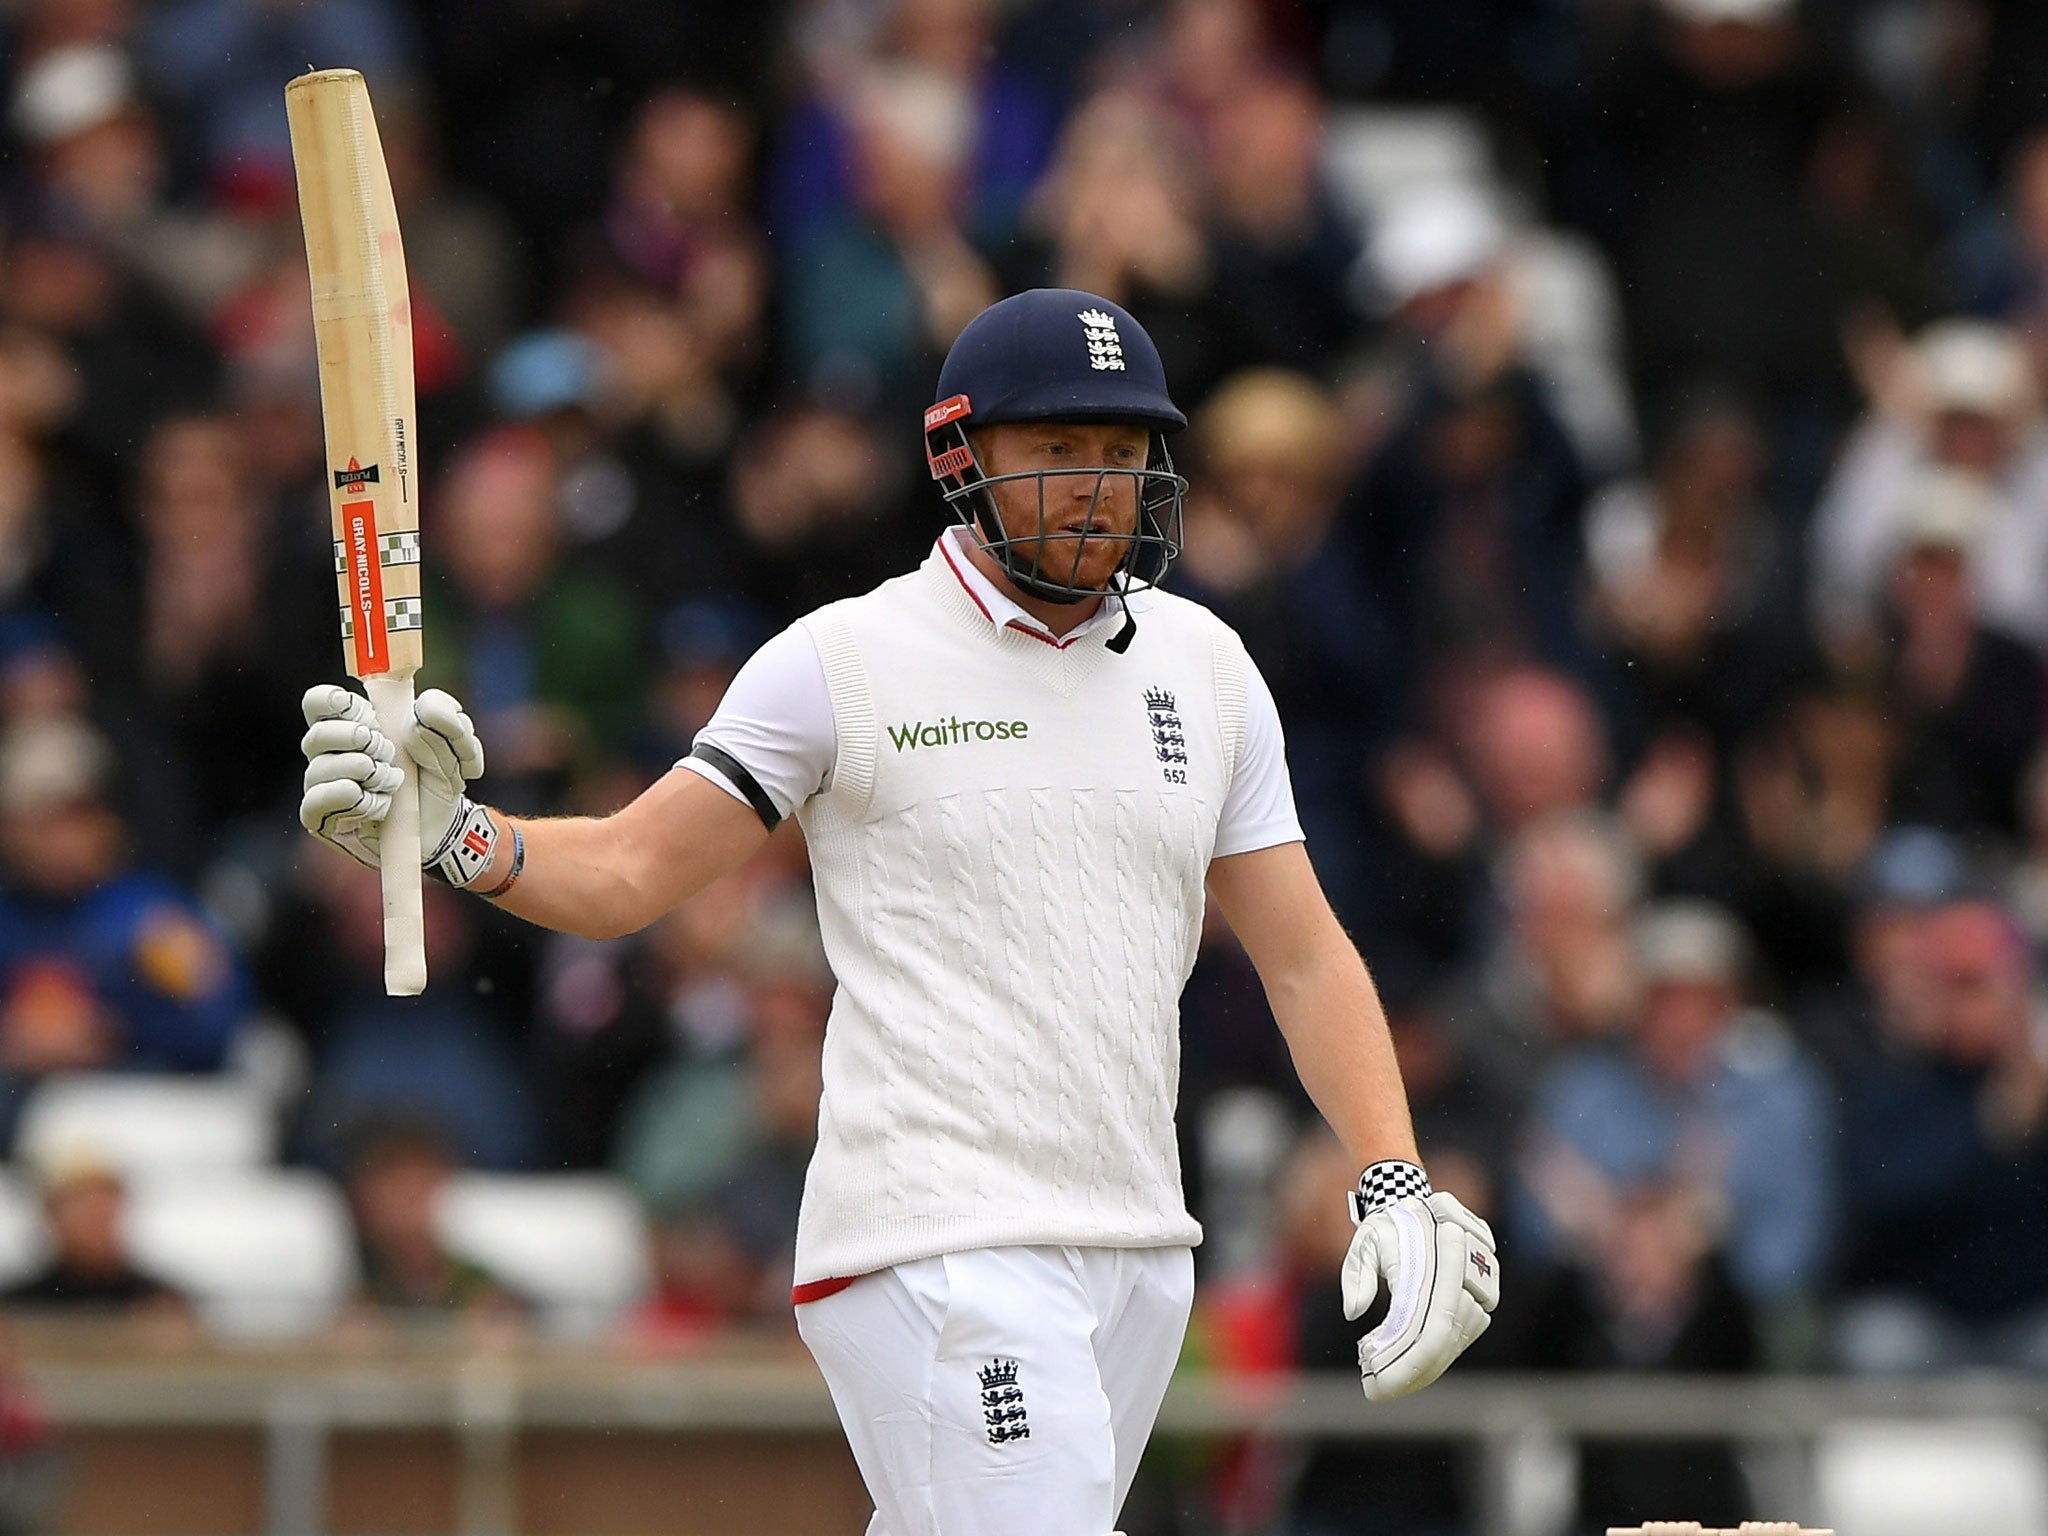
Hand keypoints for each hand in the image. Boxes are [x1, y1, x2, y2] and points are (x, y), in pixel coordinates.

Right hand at [300, 684, 492, 882]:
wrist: (445, 824)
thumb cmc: (438, 774)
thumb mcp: (454, 736)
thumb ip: (440, 710)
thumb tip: (413, 716)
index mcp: (351, 722)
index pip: (318, 701)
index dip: (337, 702)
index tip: (372, 715)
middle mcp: (329, 752)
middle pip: (317, 735)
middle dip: (362, 742)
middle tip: (391, 753)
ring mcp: (323, 786)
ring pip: (319, 769)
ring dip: (367, 773)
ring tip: (394, 783)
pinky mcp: (322, 819)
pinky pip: (317, 803)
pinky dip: (356, 800)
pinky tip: (382, 804)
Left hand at [1341, 1168, 1498, 1401]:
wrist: (1421, 1204)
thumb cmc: (1386, 1229)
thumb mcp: (1363, 1244)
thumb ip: (1357, 1275)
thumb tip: (1354, 1312)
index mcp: (1427, 1255)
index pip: (1422, 1326)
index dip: (1404, 1364)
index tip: (1375, 1386)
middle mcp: (1460, 1268)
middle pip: (1442, 1338)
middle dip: (1411, 1372)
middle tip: (1378, 1390)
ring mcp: (1481, 1276)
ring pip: (1459, 1335)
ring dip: (1428, 1362)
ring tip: (1391, 1375)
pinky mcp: (1487, 1286)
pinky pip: (1471, 1328)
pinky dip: (1443, 1350)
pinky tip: (1416, 1362)